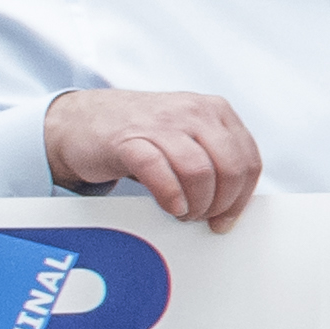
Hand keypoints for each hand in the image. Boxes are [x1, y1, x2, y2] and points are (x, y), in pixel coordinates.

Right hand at [43, 88, 264, 226]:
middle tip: (203, 217)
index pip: (248, 160)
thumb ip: (214, 158)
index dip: (242, 197)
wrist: (80, 120)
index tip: (228, 217)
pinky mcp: (128, 139)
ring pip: (200, 172)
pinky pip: (160, 171)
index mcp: (214, 111)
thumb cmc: (139, 133)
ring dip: (196, 204)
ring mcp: (161, 123)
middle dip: (221, 203)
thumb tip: (234, 204)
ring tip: (184, 212)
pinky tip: (170, 206)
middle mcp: (192, 112)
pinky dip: (171, 196)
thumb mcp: (187, 135)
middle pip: (230, 168)